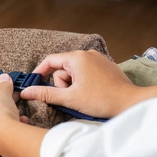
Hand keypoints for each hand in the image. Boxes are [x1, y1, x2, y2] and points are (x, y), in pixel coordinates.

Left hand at [0, 73, 26, 144]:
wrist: (7, 136)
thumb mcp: (2, 94)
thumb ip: (4, 85)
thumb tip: (4, 77)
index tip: (7, 92)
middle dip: (5, 105)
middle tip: (15, 99)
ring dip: (10, 116)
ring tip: (19, 112)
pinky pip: (5, 132)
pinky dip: (13, 126)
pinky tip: (21, 121)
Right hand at [21, 50, 142, 117]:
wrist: (129, 102)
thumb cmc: (101, 100)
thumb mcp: (69, 98)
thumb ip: (46, 94)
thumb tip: (26, 92)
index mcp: (77, 58)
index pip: (50, 61)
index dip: (40, 73)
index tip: (34, 85)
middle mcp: (87, 54)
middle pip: (62, 69)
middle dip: (63, 85)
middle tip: (71, 97)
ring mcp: (98, 59)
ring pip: (74, 72)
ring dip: (73, 86)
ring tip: (83, 97)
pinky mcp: (105, 67)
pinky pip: (86, 73)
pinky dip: (84, 84)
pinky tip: (92, 94)